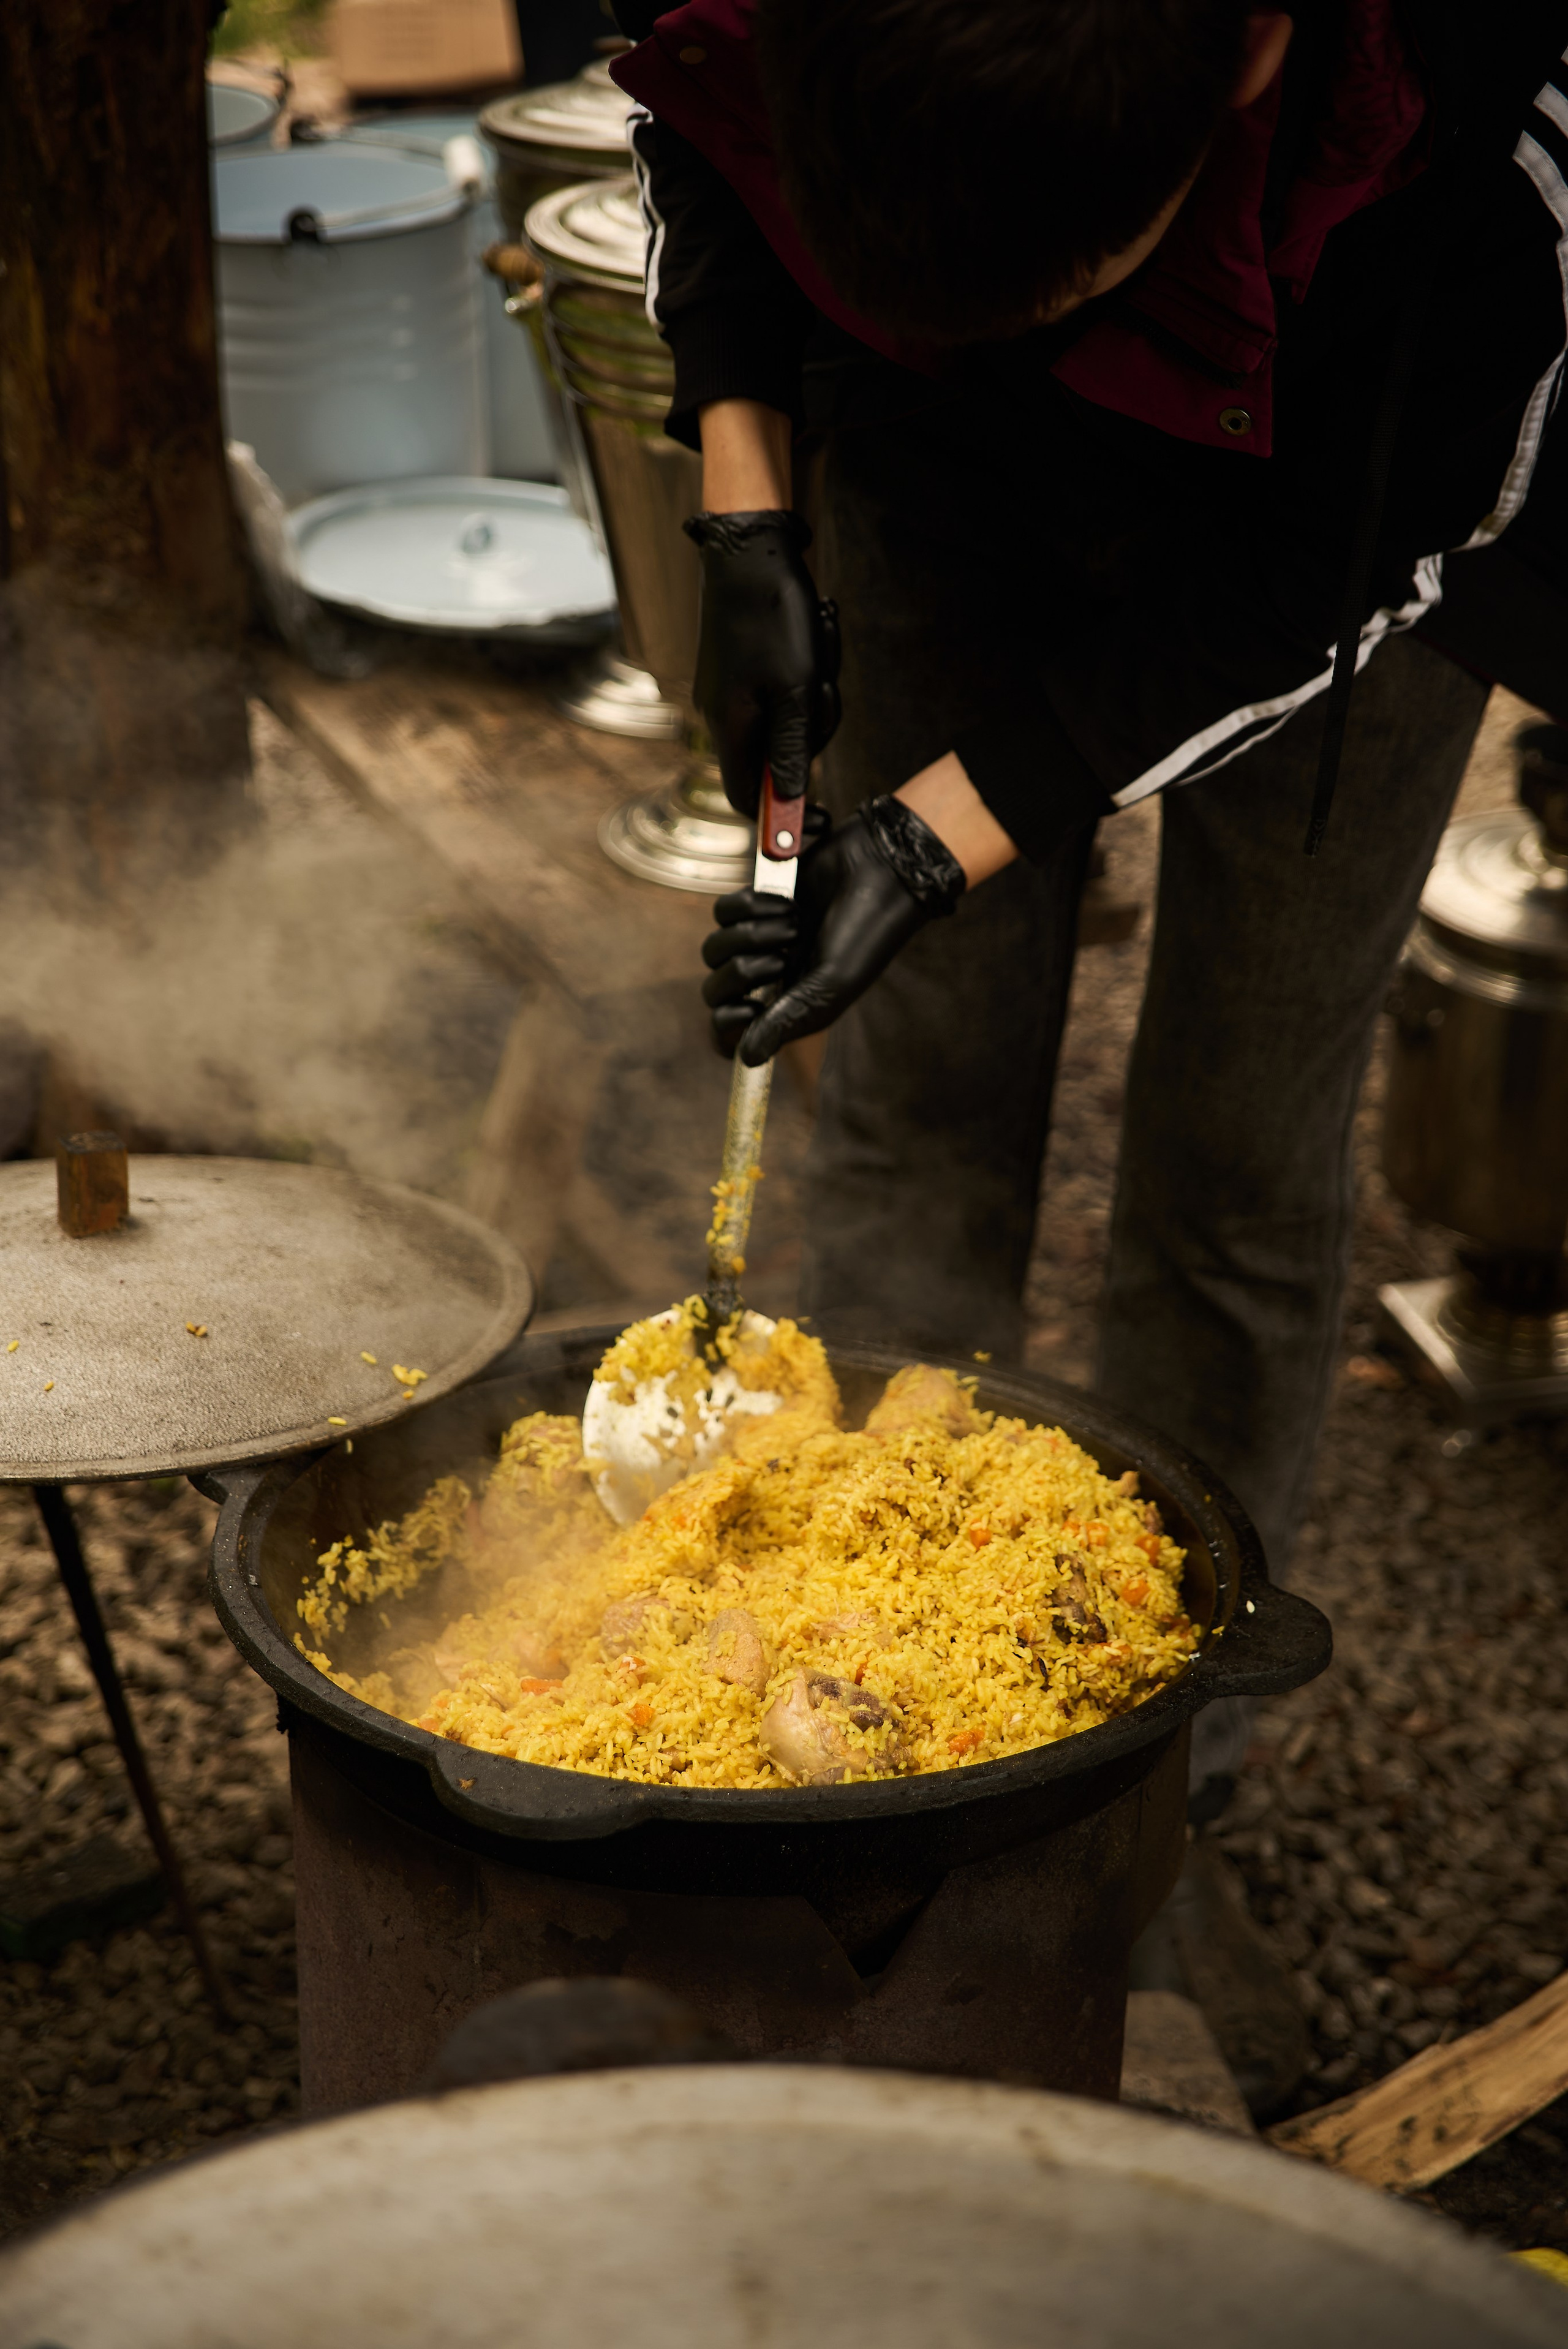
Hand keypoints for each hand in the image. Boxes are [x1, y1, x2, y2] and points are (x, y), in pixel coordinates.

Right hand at [684, 511, 839, 819]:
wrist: (750, 551)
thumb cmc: (773, 618)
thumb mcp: (796, 690)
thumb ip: (792, 750)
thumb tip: (789, 801)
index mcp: (730, 729)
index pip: (745, 800)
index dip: (780, 818)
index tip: (819, 817)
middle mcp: (722, 716)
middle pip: (774, 759)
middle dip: (811, 731)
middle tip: (824, 690)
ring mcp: (729, 692)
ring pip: (784, 721)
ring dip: (814, 693)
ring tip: (818, 646)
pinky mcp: (740, 669)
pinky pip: (780, 691)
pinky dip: (804, 672)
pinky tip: (812, 635)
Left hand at [701, 799, 964, 1063]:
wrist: (878, 870)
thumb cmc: (865, 933)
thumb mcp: (830, 985)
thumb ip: (786, 1021)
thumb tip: (745, 1058)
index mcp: (788, 1006)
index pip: (731, 1031)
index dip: (727, 1025)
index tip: (750, 1007)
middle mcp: (771, 977)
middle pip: (715, 989)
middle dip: (743, 973)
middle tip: (782, 957)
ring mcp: (760, 940)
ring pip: (714, 948)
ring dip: (751, 935)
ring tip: (793, 923)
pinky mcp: (756, 904)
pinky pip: (724, 911)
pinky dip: (750, 906)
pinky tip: (788, 901)